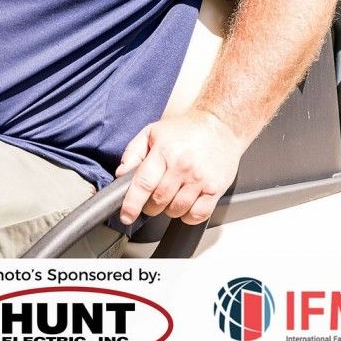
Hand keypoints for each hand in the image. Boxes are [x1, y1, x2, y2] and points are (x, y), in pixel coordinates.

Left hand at [114, 108, 245, 225]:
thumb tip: (121, 174)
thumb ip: (133, 153)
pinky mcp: (215, 189)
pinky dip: (188, 216)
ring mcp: (200, 179)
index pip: (144, 183)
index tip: (126, 216)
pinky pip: (197, 215)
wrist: (219, 125)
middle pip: (159, 201)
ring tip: (171, 195)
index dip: (132, 204)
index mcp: (164, 151)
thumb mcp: (152, 133)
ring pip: (177, 210)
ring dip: (169, 210)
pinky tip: (186, 203)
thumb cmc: (185, 130)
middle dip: (150, 206)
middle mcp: (182, 166)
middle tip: (152, 198)